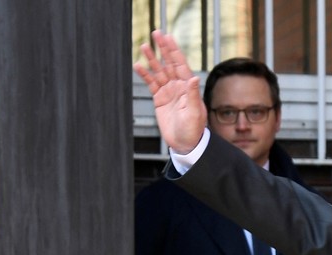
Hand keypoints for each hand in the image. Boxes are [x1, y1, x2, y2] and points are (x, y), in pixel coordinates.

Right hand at [133, 31, 206, 154]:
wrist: (185, 143)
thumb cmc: (193, 130)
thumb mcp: (194, 112)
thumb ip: (193, 94)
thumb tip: (194, 78)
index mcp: (188, 87)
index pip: (180, 64)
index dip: (173, 50)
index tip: (167, 37)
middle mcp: (179, 87)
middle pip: (169, 63)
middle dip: (163, 48)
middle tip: (156, 33)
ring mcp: (169, 92)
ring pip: (159, 71)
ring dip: (152, 59)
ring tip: (144, 46)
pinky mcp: (160, 99)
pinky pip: (151, 83)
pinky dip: (145, 75)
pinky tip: (138, 66)